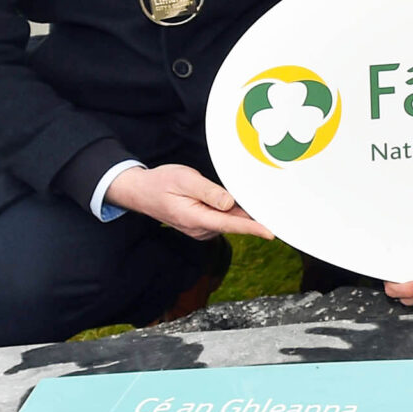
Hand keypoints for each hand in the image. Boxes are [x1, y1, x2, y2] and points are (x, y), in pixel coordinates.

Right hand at [107, 164, 275, 239]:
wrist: (141, 192)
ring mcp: (200, 229)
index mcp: (195, 218)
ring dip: (239, 212)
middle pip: (232, 223)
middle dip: (251, 215)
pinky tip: (232, 201)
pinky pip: (221, 220)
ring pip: (228, 221)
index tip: (271, 232)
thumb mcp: (185, 179)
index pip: (229, 224)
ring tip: (245, 196)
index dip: (252, 228)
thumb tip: (229, 203)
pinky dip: (230, 212)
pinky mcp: (202, 226)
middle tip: (270, 204)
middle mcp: (199, 229)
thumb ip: (208, 192)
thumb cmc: (161, 182)